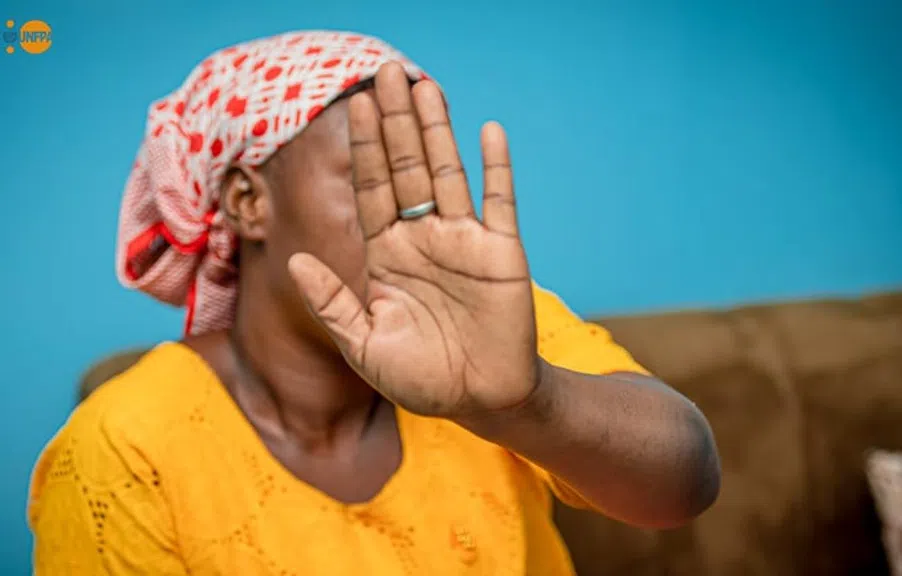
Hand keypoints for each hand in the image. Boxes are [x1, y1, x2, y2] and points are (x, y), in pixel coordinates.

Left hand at [289, 62, 536, 417]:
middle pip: (405, 168)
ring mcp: (463, 241)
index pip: (371, 189)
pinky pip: (499, 202)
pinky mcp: (501, 252)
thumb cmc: (420, 379)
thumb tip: (294, 260)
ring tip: (424, 87)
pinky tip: (489, 131)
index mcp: (387, 254)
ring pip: (447, 173)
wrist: (480, 400)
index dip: (363, 148)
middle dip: (395, 122)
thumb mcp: (364, 345)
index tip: (354, 105)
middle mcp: (422, 238)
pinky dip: (496, 167)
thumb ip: (332, 303)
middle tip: (387, 73)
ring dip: (437, 131)